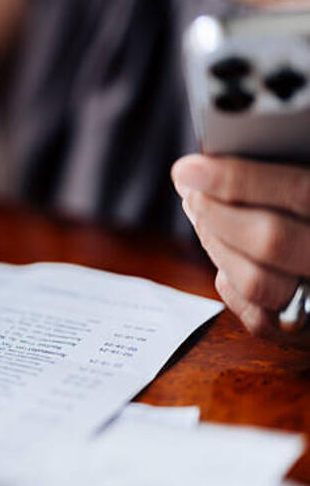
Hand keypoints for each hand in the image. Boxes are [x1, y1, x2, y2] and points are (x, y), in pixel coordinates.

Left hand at [172, 154, 309, 347]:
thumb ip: (293, 174)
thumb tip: (232, 151)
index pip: (301, 192)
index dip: (239, 178)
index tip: (189, 167)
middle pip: (271, 239)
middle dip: (217, 210)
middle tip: (189, 186)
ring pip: (258, 282)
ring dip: (215, 241)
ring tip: (199, 209)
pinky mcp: (309, 335)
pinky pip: (259, 317)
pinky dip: (229, 281)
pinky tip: (222, 250)